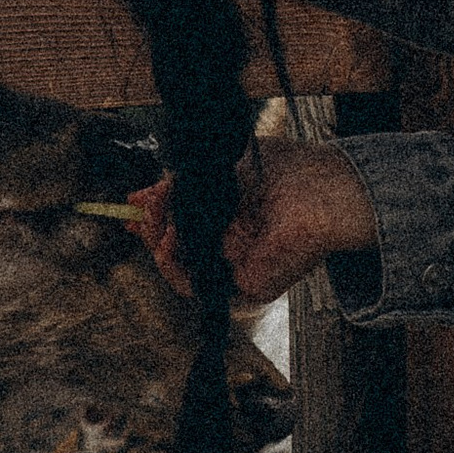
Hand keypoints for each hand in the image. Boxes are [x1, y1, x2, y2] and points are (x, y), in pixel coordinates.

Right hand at [127, 143, 378, 306]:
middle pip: (177, 244)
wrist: (319, 190)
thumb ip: (183, 182)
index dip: (156, 212)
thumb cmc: (287, 170)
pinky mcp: (246, 286)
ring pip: (181, 267)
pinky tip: (168, 244)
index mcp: (234, 213)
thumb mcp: (220, 166)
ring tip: (157, 220)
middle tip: (144, 206)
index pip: (186, 219)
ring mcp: (240, 265)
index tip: (134, 202)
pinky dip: (173, 267)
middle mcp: (236, 241)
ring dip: (158, 244)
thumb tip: (147, 193)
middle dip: (152, 225)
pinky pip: (196, 286)